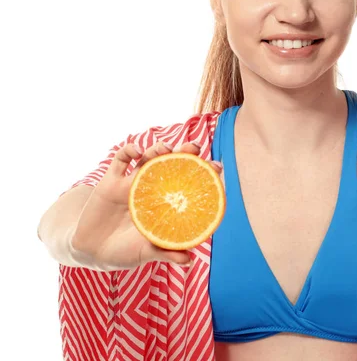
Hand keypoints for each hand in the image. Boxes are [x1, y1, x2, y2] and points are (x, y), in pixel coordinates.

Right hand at [69, 141, 223, 270]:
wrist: (90, 252)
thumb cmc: (124, 252)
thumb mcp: (145, 253)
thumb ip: (165, 253)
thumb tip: (190, 260)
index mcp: (165, 203)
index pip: (188, 182)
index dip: (202, 172)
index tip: (216, 166)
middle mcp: (152, 188)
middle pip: (172, 163)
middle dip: (184, 151)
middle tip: (194, 147)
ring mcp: (132, 182)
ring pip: (149, 157)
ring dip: (158, 149)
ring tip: (164, 149)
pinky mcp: (110, 181)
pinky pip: (120, 160)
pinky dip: (128, 150)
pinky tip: (136, 151)